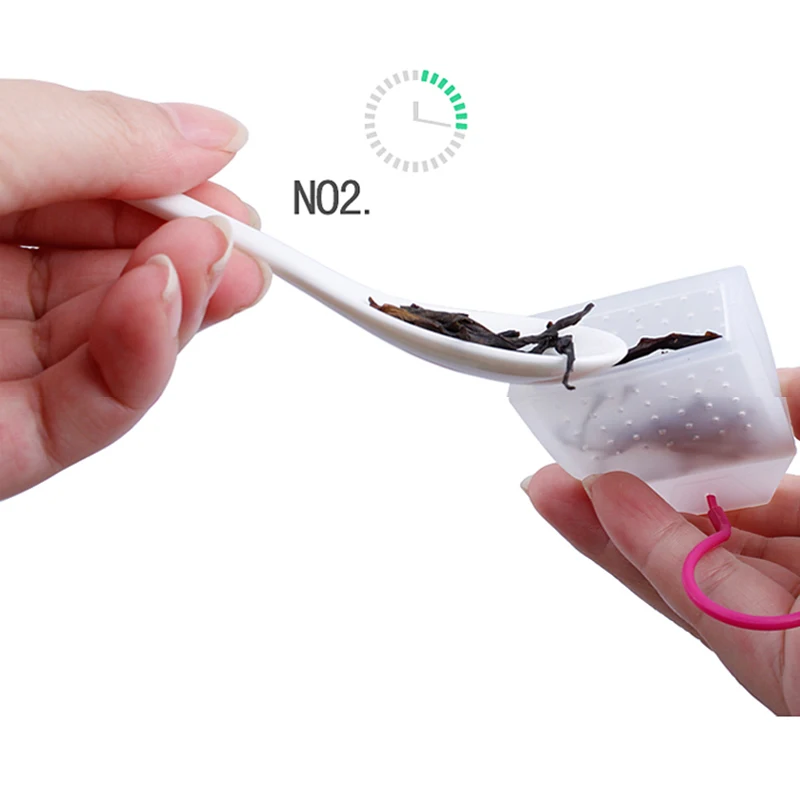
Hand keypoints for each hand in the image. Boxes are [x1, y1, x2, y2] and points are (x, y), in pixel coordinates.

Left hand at [0, 80, 270, 499]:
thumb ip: (98, 137)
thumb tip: (215, 134)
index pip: (97, 188)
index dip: (171, 184)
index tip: (231, 188)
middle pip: (123, 268)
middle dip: (192, 252)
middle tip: (240, 240)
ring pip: (125, 340)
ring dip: (183, 303)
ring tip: (215, 263)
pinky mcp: (9, 445)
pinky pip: (98, 406)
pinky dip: (147, 359)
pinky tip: (165, 306)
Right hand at [521, 367, 799, 714]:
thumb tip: (765, 385)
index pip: (750, 485)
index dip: (687, 451)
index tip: (642, 418)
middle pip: (697, 530)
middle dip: (624, 489)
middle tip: (568, 453)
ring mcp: (785, 625)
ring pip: (677, 569)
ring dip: (605, 524)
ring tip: (549, 486)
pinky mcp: (772, 666)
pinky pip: (696, 600)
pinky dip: (639, 551)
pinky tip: (593, 508)